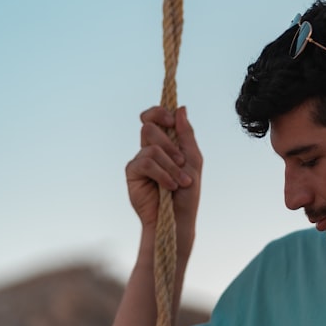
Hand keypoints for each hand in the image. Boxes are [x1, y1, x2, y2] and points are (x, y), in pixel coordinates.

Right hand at [126, 105, 201, 256]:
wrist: (178, 217)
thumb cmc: (187, 192)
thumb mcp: (193, 160)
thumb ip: (187, 135)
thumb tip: (181, 108)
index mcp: (166, 142)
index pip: (155, 116)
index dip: (159, 112)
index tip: (171, 120)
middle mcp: (150, 148)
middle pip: (150, 126)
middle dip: (170, 144)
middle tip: (182, 160)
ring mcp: (140, 159)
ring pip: (151, 146)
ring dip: (171, 165)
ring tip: (180, 181)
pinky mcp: (132, 172)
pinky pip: (146, 162)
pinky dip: (162, 174)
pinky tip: (169, 186)